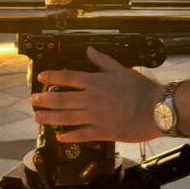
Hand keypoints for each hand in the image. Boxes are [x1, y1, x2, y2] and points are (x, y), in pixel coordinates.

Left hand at [30, 46, 161, 143]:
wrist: (156, 109)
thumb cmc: (142, 89)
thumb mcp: (121, 70)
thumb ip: (103, 61)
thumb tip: (90, 51)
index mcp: (95, 82)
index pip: (68, 78)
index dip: (52, 77)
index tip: (41, 77)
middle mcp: (91, 99)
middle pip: (61, 99)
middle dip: (44, 100)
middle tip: (33, 101)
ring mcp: (95, 117)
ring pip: (66, 117)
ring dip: (50, 118)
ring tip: (38, 118)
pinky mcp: (102, 132)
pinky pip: (81, 135)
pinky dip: (69, 136)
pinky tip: (60, 137)